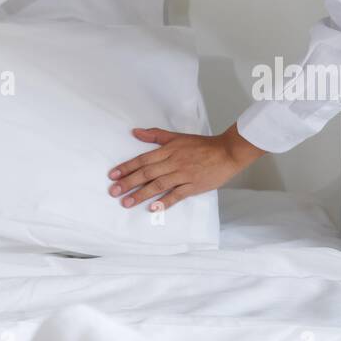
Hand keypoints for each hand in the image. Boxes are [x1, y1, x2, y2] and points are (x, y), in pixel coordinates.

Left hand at [108, 125, 264, 211]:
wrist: (227, 152)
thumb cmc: (202, 145)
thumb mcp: (177, 137)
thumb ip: (155, 135)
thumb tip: (135, 132)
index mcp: (169, 150)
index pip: (143, 159)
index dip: (127, 167)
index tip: (113, 175)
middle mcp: (174, 162)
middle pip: (147, 173)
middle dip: (128, 182)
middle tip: (113, 191)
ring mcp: (184, 175)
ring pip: (159, 185)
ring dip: (141, 194)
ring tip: (126, 202)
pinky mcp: (194, 186)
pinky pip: (177, 195)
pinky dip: (165, 201)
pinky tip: (153, 208)